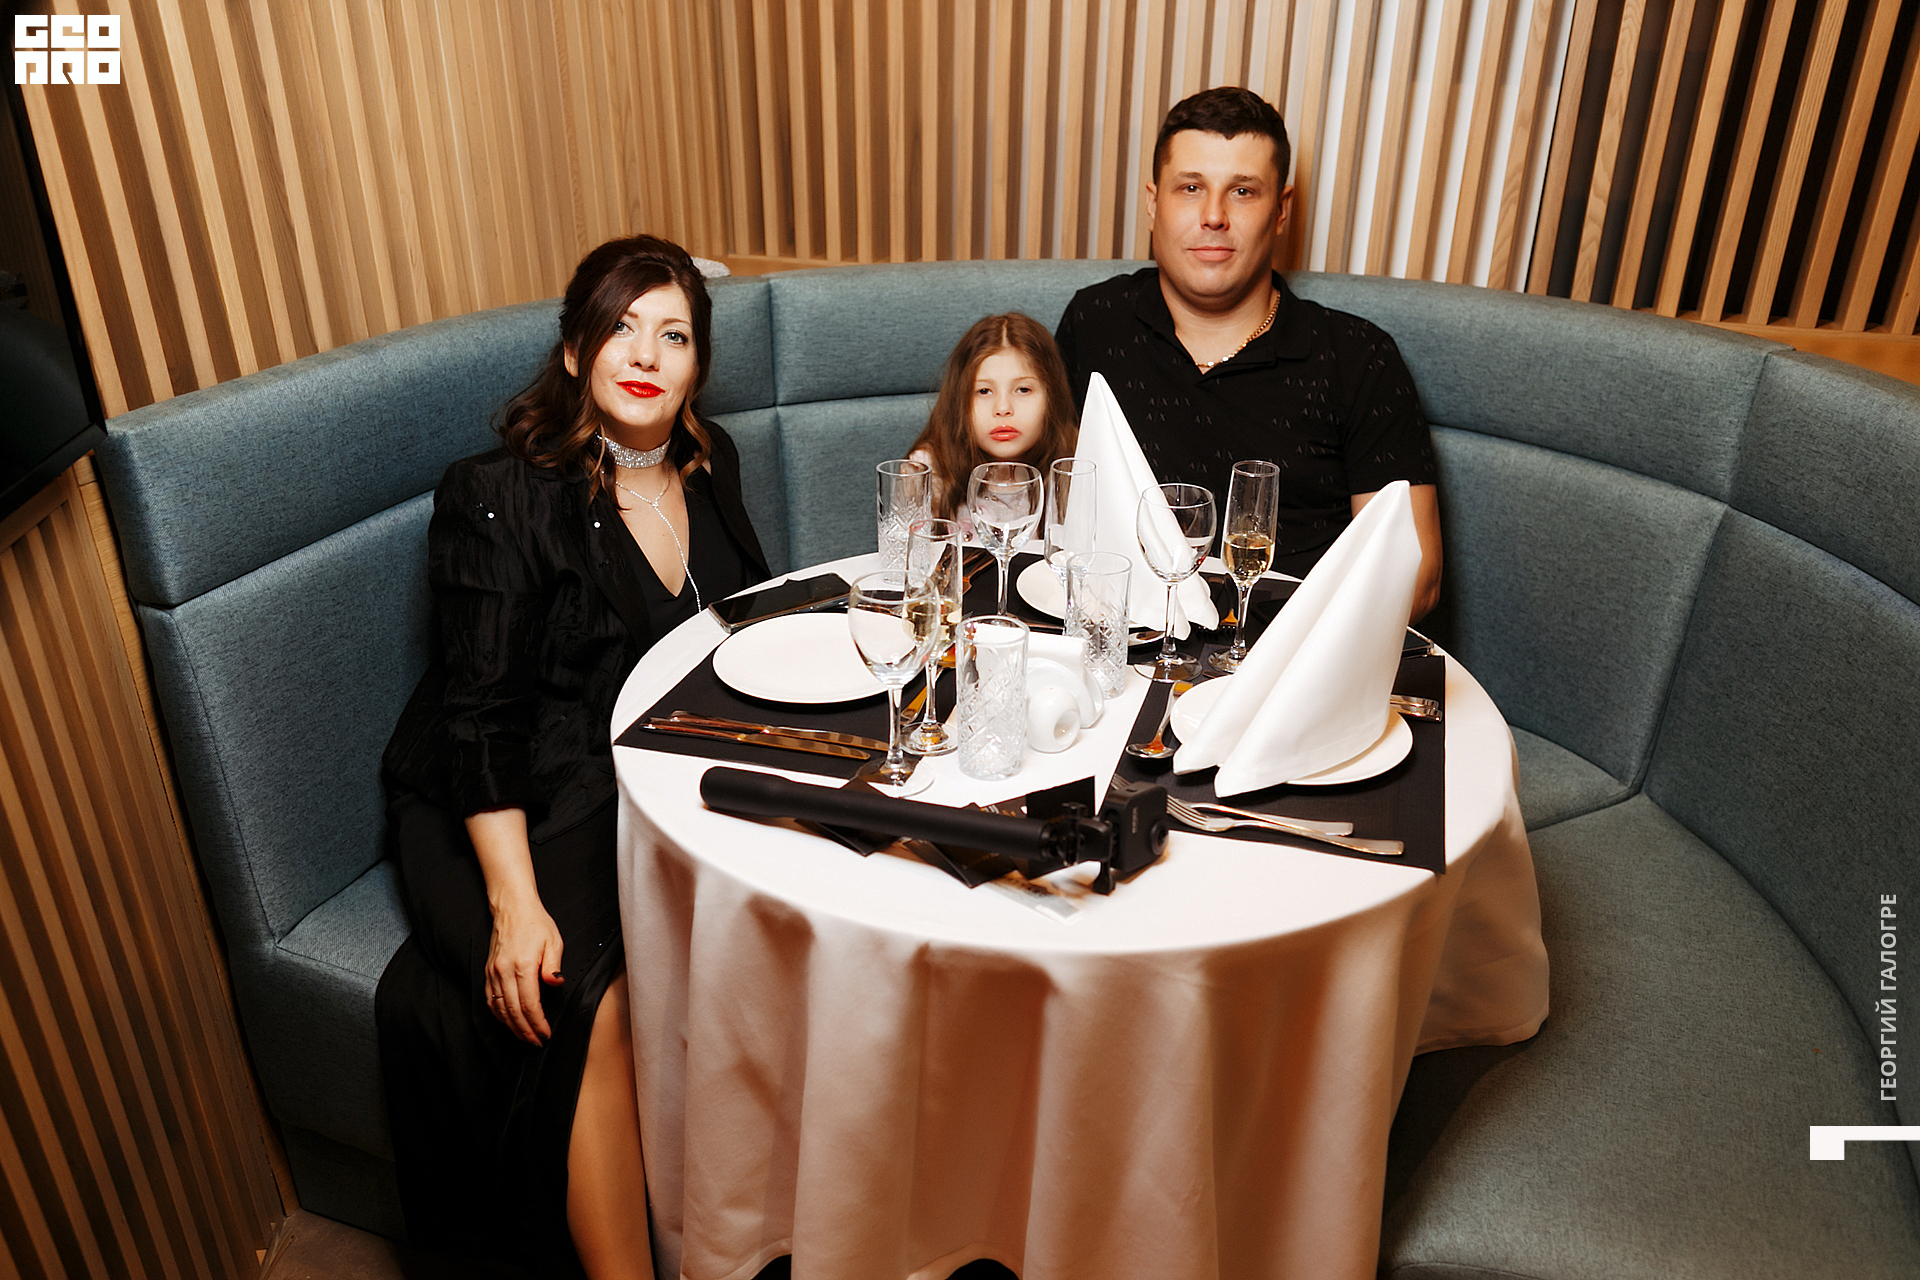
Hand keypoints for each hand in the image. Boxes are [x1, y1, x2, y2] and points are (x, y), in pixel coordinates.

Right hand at [484, 891, 564, 1044]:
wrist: (512, 908)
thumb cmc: (535, 923)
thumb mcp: (554, 941)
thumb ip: (553, 965)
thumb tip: (555, 983)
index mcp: (523, 965)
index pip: (529, 1004)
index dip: (537, 1023)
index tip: (545, 1033)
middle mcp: (504, 971)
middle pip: (513, 1011)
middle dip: (525, 1031)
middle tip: (535, 1042)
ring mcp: (493, 972)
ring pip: (499, 1009)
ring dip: (512, 1026)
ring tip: (524, 1037)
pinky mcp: (488, 972)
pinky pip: (490, 1000)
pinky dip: (499, 1015)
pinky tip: (508, 1021)